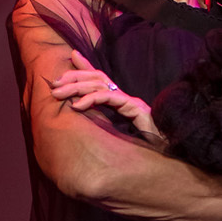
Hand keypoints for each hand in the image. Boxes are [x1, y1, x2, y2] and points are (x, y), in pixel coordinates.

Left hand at [49, 50, 164, 144]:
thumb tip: (81, 118)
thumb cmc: (144, 150)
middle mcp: (126, 97)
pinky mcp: (135, 108)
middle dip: (73, 78)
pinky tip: (77, 106)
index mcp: (122, 101)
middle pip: (97, 78)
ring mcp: (131, 101)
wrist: (168, 155)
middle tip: (53, 85)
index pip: (100, 78)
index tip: (65, 65)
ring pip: (100, 85)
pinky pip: (109, 98)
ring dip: (76, 87)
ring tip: (58, 94)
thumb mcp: (117, 137)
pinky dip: (91, 99)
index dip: (83, 68)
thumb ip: (103, 126)